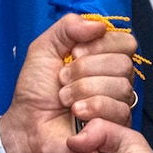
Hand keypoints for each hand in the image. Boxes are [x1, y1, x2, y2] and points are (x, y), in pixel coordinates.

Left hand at [0, 14, 138, 152]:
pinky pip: (120, 110)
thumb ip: (69, 27)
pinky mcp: (117, 127)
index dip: (100, 45)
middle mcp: (115, 79)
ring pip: (122, 87)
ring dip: (85, 90)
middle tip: (63, 79)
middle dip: (86, 70)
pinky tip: (76, 113)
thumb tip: (99, 25)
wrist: (27, 125)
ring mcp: (118, 103)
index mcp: (103, 57)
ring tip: (65, 99)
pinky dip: (92, 108)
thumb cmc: (36, 91)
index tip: (74, 53)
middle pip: (123, 64)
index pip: (125, 42)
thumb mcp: (44, 48)